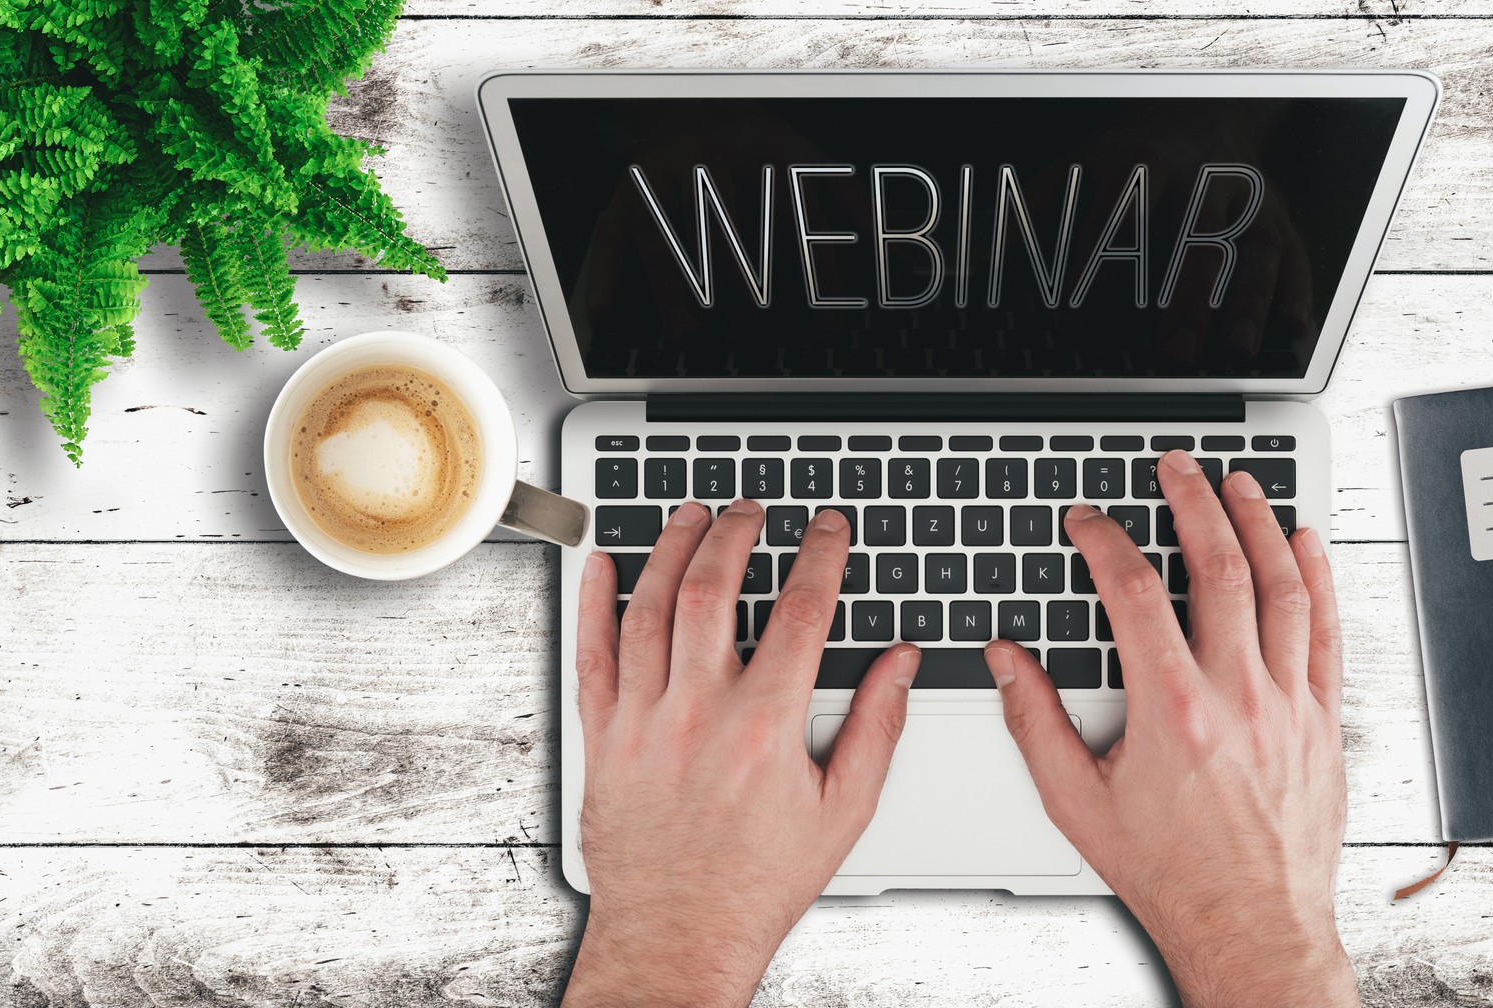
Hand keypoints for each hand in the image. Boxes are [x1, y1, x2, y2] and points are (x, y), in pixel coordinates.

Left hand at [565, 501, 918, 1007]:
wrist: (679, 936)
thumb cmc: (757, 883)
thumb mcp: (844, 810)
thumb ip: (878, 727)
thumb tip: (900, 664)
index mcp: (765, 726)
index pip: (800, 611)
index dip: (819, 556)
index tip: (827, 530)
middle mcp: (699, 713)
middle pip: (712, 589)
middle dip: (736, 534)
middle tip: (752, 510)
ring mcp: (643, 723)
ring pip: (649, 608)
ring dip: (670, 549)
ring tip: (691, 518)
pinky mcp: (603, 740)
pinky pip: (592, 655)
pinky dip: (595, 602)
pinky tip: (603, 566)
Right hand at [984, 450, 1353, 1007]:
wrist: (1250, 925)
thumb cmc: (1171, 874)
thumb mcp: (1077, 803)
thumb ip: (1036, 722)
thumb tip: (1007, 661)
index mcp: (1172, 711)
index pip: (1134, 593)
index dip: (1106, 542)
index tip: (1090, 521)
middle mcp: (1237, 697)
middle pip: (1218, 568)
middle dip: (1193, 504)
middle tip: (1175, 468)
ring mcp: (1289, 706)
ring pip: (1282, 587)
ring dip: (1258, 525)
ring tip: (1238, 486)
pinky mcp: (1323, 722)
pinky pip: (1326, 632)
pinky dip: (1318, 579)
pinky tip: (1305, 545)